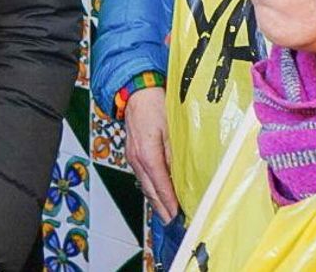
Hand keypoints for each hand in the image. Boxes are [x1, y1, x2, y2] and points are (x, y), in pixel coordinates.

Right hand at [122, 86, 178, 221]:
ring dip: (155, 201)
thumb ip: (175, 153)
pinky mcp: (133, 154)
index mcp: (147, 154)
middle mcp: (137, 159)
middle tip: (173, 224)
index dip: (169, 202)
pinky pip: (142, 177)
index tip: (178, 216)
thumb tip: (183, 174)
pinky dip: (150, 189)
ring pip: (145, 185)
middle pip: (150, 190)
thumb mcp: (171, 129)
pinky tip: (157, 194)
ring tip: (166, 215)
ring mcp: (133, 158)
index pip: (160, 185)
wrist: (136, 92)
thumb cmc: (155, 105)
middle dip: (162, 209)